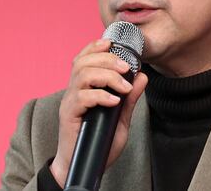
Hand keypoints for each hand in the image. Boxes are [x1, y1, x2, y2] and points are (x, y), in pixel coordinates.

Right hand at [49, 38, 147, 186]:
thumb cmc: (99, 143)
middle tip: (126, 68)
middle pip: (83, 62)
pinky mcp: (69, 115)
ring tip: (123, 86)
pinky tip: (114, 102)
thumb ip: (130, 99)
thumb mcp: (121, 119)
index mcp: (83, 88)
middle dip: (107, 59)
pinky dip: (100, 95)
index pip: (83, 58)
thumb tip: (142, 77)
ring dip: (106, 75)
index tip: (112, 43)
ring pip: (82, 75)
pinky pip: (81, 97)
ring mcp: (70, 103)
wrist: (84, 168)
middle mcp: (73, 91)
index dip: (95, 47)